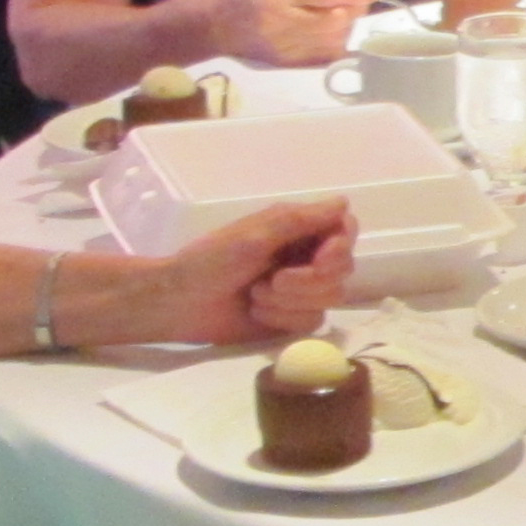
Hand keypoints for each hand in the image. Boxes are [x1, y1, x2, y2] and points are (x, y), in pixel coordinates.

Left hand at [146, 201, 356, 344]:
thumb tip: (343, 203)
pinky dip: (282, 319)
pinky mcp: (292, 319)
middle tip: (273, 281)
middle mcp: (304, 256)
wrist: (180, 304)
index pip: (345, 230)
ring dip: (290, 301)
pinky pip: (312, 322)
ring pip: (331, 297)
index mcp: (297, 229)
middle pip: (343, 268)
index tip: (320, 260)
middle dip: (309, 280)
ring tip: (256, 296)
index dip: (340, 247)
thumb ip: (300, 220)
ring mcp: (300, 290)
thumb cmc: (210, 262)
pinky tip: (257, 314)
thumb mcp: (255, 235)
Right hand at [201, 0, 378, 67]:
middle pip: (341, 18)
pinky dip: (337, 43)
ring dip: (346, 26)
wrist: (215, 25)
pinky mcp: (292, 65)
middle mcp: (285, 21)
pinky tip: (326, 33)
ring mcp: (289, 48)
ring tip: (331, 14)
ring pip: (339, 39)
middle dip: (353, 8)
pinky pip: (330, 55)